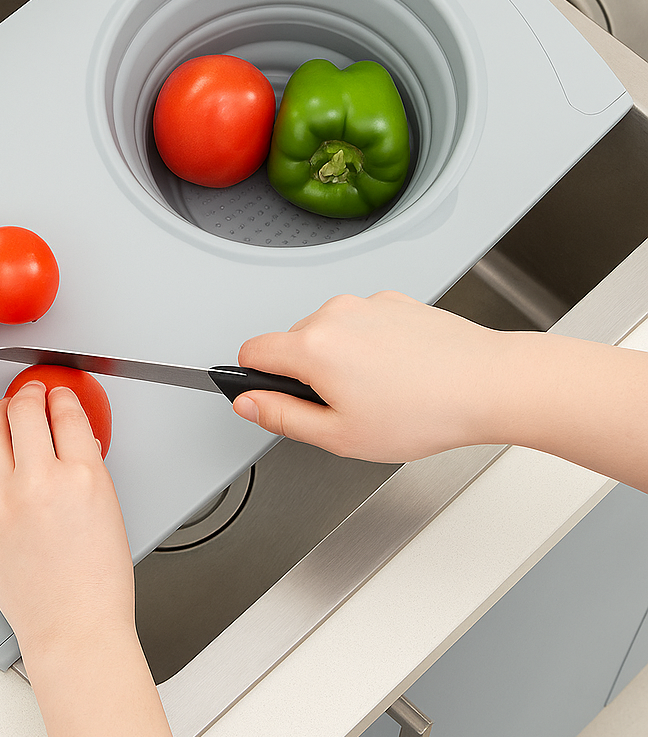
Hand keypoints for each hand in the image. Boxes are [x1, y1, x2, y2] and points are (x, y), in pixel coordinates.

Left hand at [0, 383, 199, 736]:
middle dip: (29, 393)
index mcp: (82, 477)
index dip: (61, 394)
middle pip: (23, 411)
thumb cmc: (99, 582)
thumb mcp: (110, 508)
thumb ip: (88, 467)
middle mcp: (39, 482)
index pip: (66, 412)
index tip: (59, 392)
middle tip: (32, 391)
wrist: (73, 629)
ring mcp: (3, 502)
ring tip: (6, 412)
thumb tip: (73, 439)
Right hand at [233, 291, 509, 461]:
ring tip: (380, 391)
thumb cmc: (424, 412)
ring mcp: (367, 303)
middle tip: (344, 408)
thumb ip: (281, 417)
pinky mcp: (394, 301)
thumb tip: (247, 404)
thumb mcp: (339, 435)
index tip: (276, 397)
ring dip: (337, 358)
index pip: (252, 351)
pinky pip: (362, 323)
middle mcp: (334, 313)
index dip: (256, 379)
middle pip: (291, 342)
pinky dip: (368, 345)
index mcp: (312, 346)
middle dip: (304, 373)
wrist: (489, 384)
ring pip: (328, 332)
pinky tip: (399, 371)